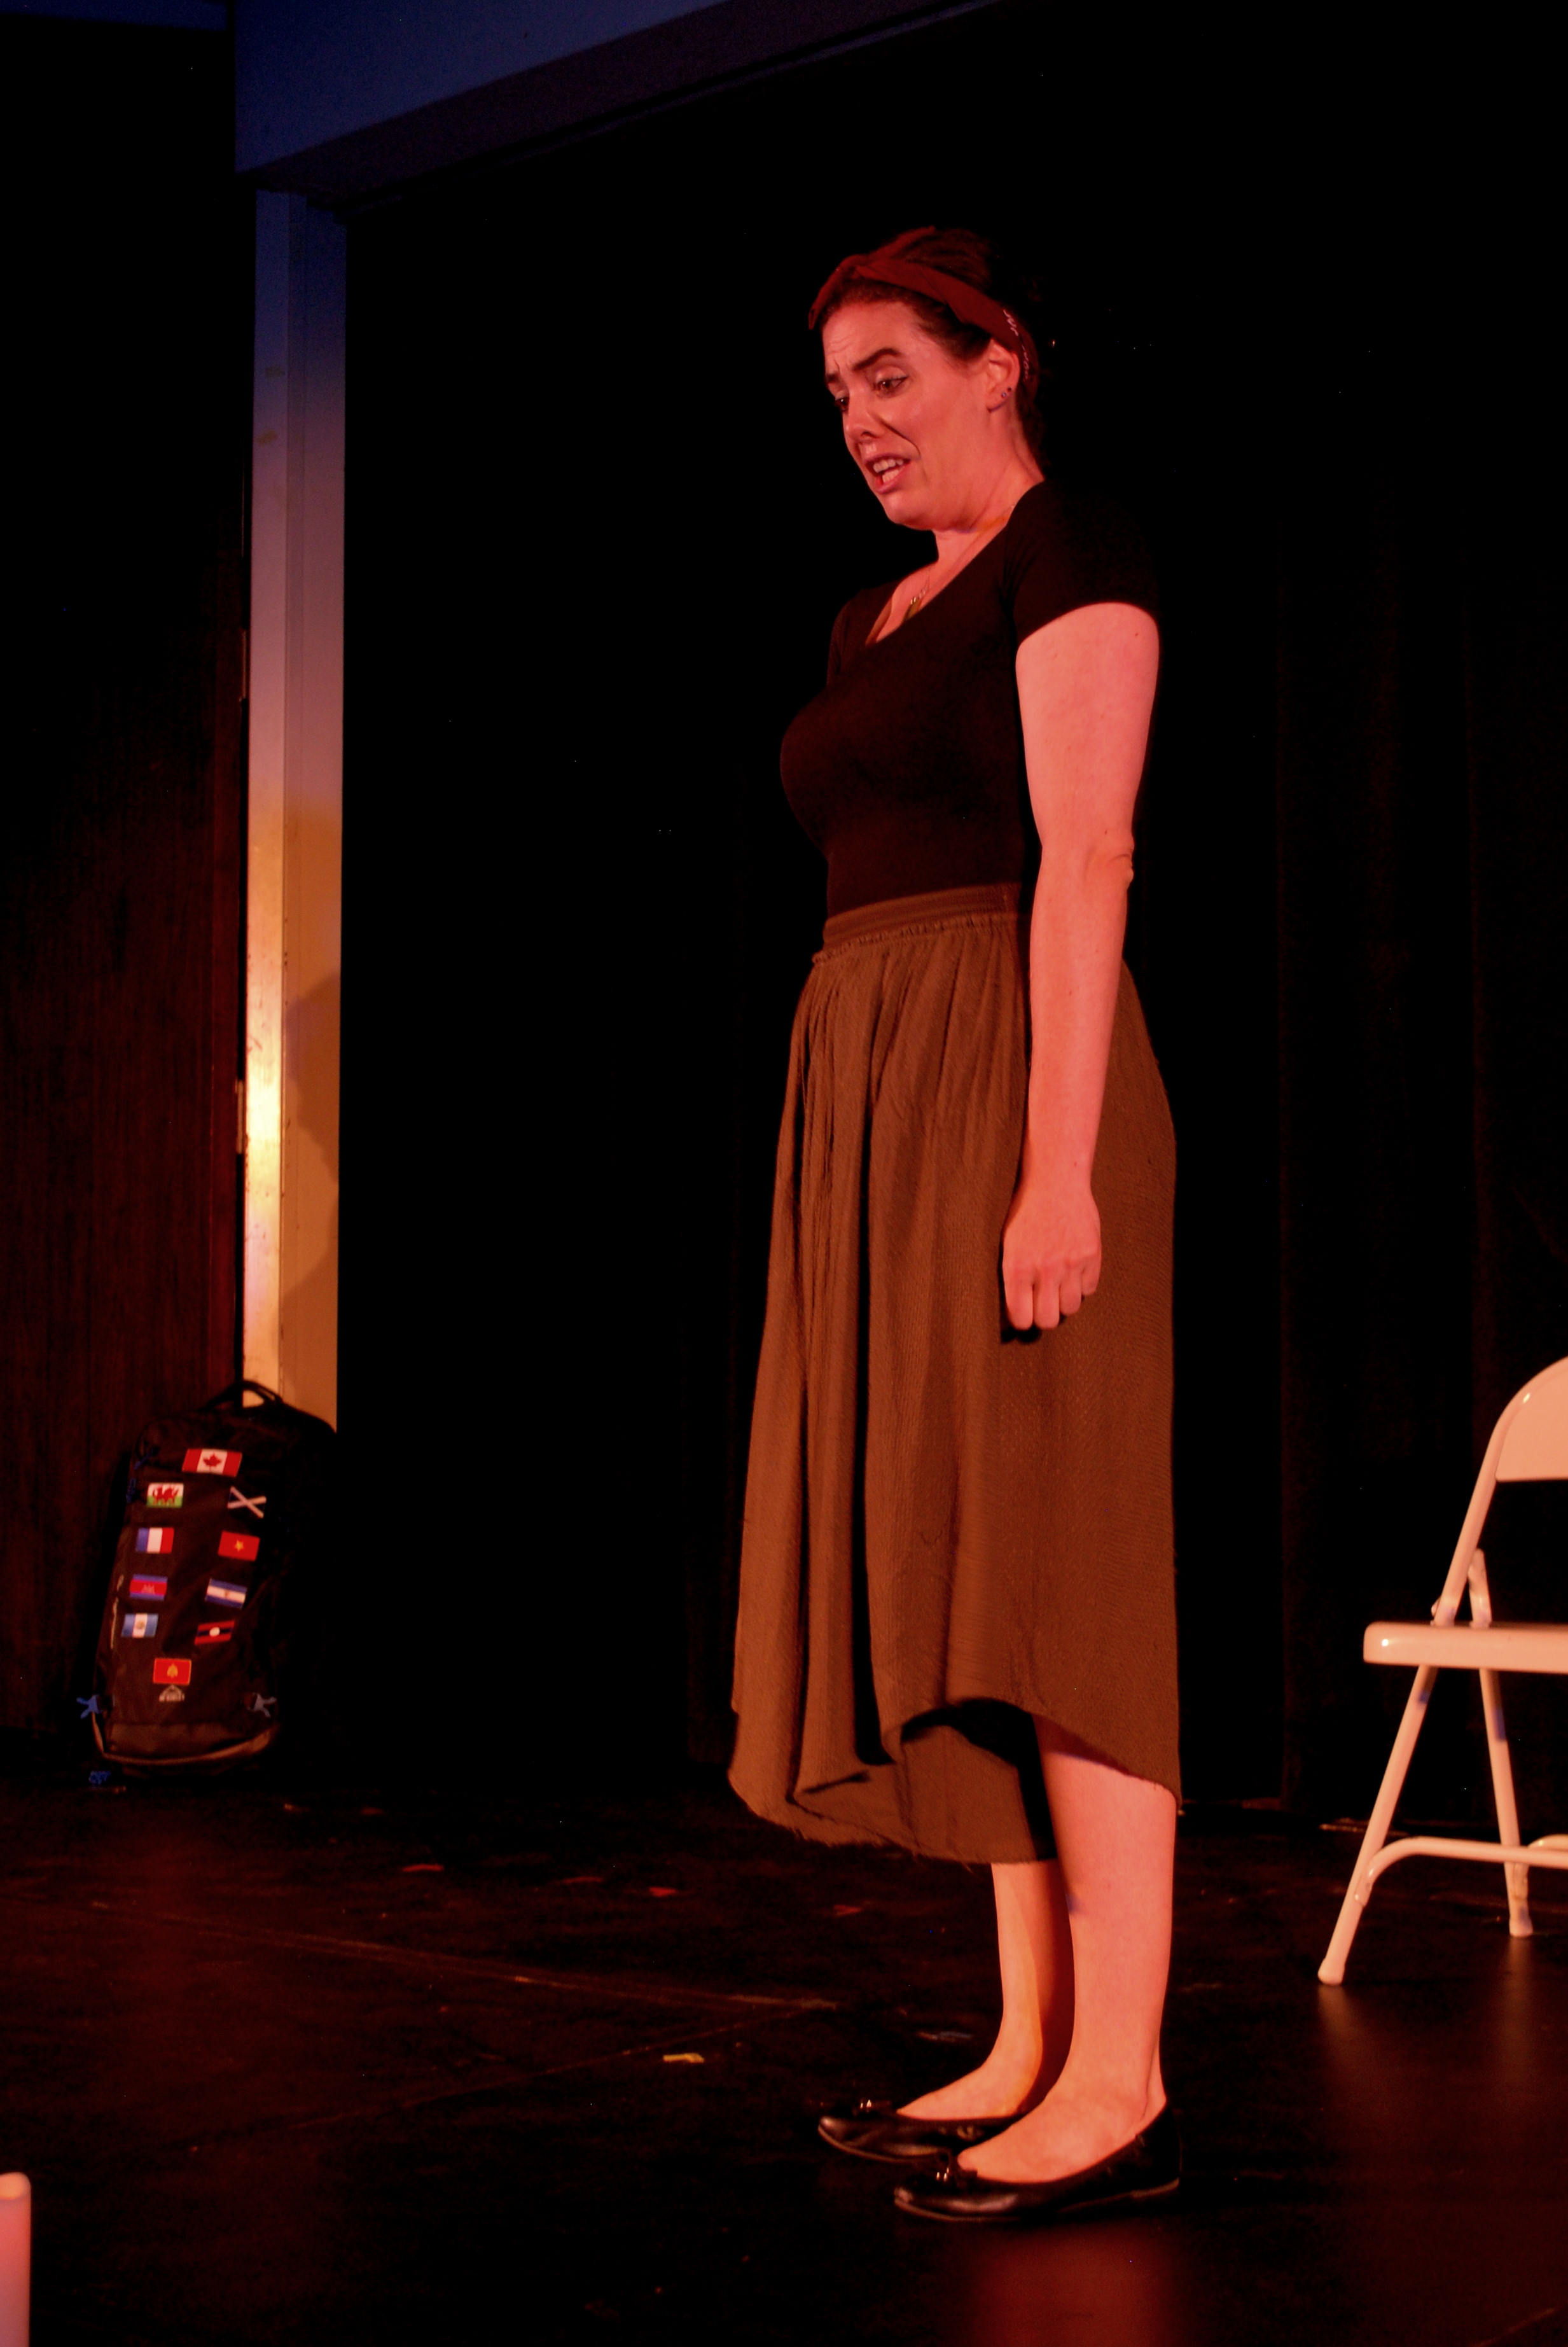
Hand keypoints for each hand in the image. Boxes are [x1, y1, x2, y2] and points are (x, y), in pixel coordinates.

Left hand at [1001, 1175, 1101, 1330]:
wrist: (1055, 1183)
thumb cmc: (1026, 1215)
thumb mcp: (1009, 1246)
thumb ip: (1013, 1280)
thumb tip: (1016, 1315)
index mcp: (1017, 1268)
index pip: (1021, 1318)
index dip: (1023, 1321)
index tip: (1025, 1315)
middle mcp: (1044, 1270)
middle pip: (1048, 1320)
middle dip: (1044, 1316)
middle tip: (1043, 1304)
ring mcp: (1071, 1264)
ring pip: (1071, 1308)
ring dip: (1064, 1301)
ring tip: (1059, 1284)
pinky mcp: (1092, 1256)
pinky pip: (1089, 1289)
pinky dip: (1082, 1285)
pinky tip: (1074, 1269)